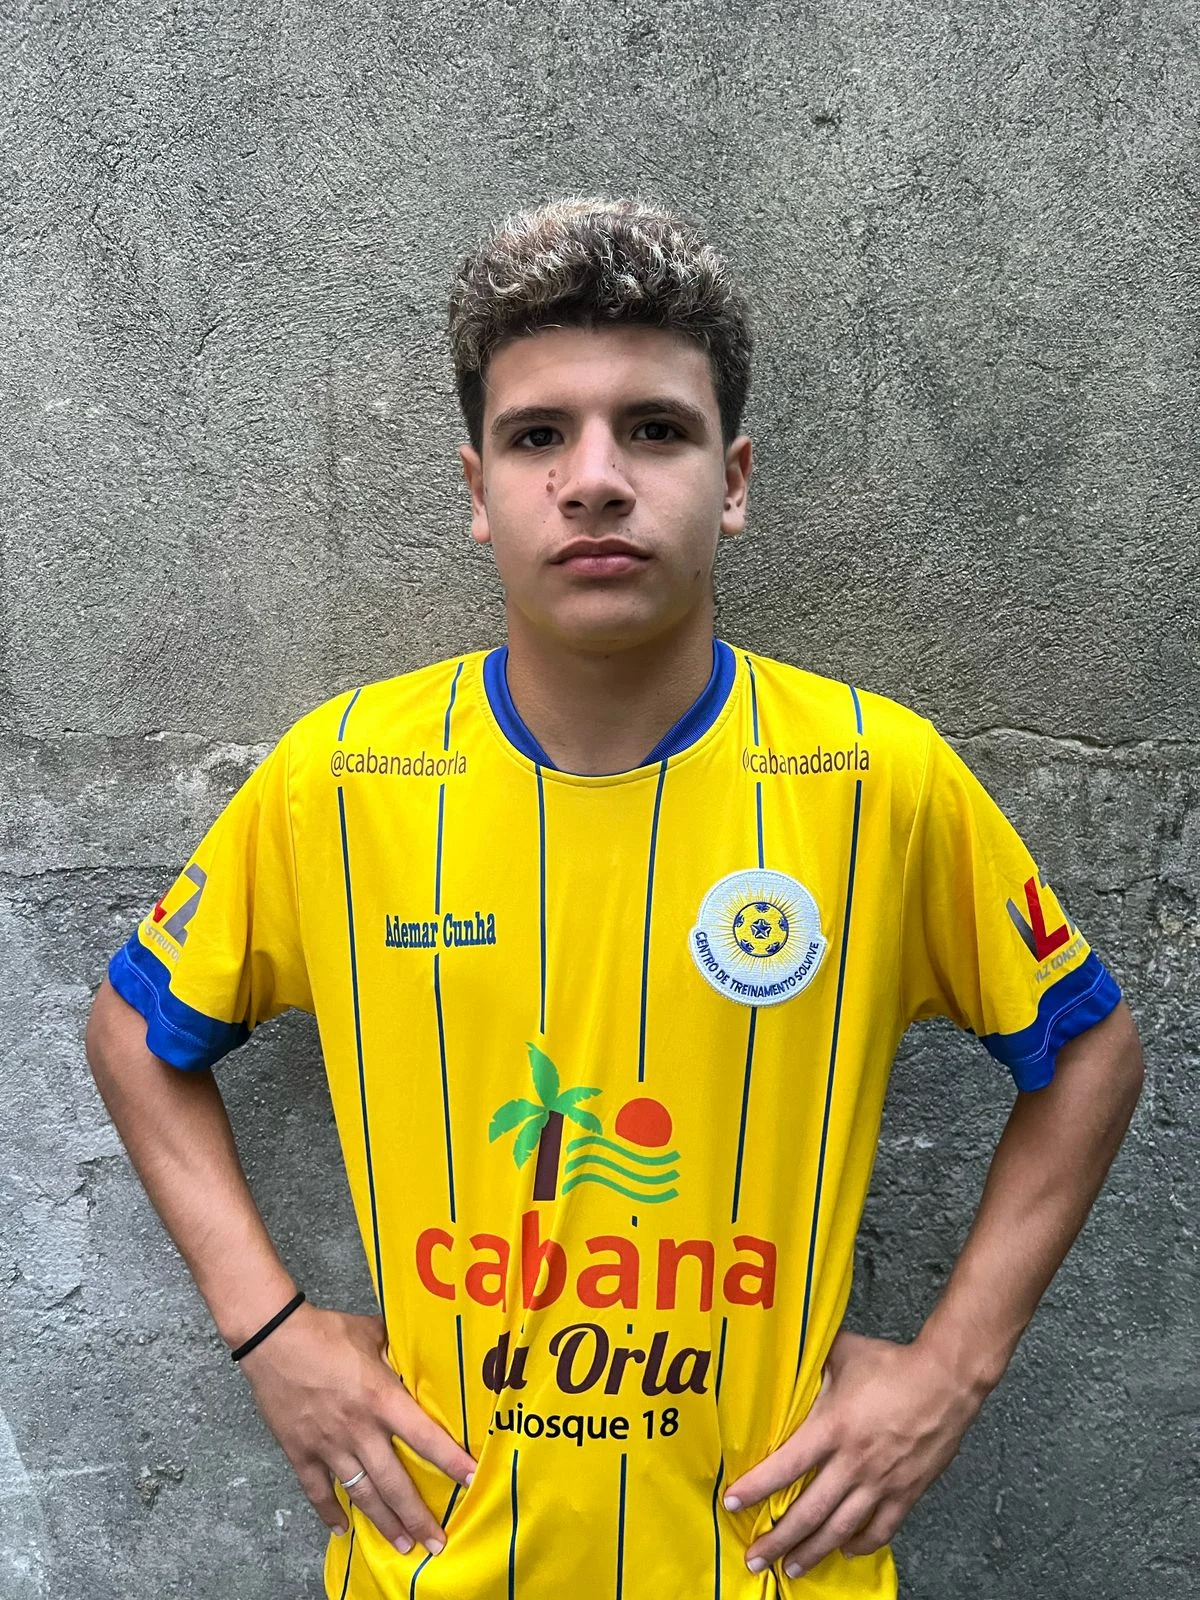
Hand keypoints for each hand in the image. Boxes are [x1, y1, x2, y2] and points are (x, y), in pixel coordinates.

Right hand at [239, 1304, 475, 1554]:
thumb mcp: (372, 1334)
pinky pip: (317, 1491)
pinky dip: (328, 1513)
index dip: (450, 1460)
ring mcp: (328, 1445)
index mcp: (381, 1399)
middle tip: (436, 1542)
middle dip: (417, 1516)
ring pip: (362, 1494)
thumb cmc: (326, 1331)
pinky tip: (342, 1530)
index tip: (472, 1480)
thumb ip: (397, 1349)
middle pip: (394, 1482)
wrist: (273, 1339)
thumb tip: (421, 1347)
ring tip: (402, 1545)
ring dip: (384, 1523)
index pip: (425, 1437)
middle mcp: (359, 1430)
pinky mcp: (300, 1452)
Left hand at [723, 1328, 983, 1578]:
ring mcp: (881, 1483)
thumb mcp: (841, 1353)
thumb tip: (781, 1355)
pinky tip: (843, 1551)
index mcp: (832, 1428)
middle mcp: (853, 1463)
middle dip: (778, 1539)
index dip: (756, 1488)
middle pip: (808, 1512)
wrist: (946, 1380)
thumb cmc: (892, 1363)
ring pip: (840, 1530)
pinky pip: (879, 1530)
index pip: (785, 1466)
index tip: (732, 1503)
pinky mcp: (906, 1493)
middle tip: (755, 1557)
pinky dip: (859, 1546)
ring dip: (812, 1552)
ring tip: (790, 1568)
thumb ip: (810, 1362)